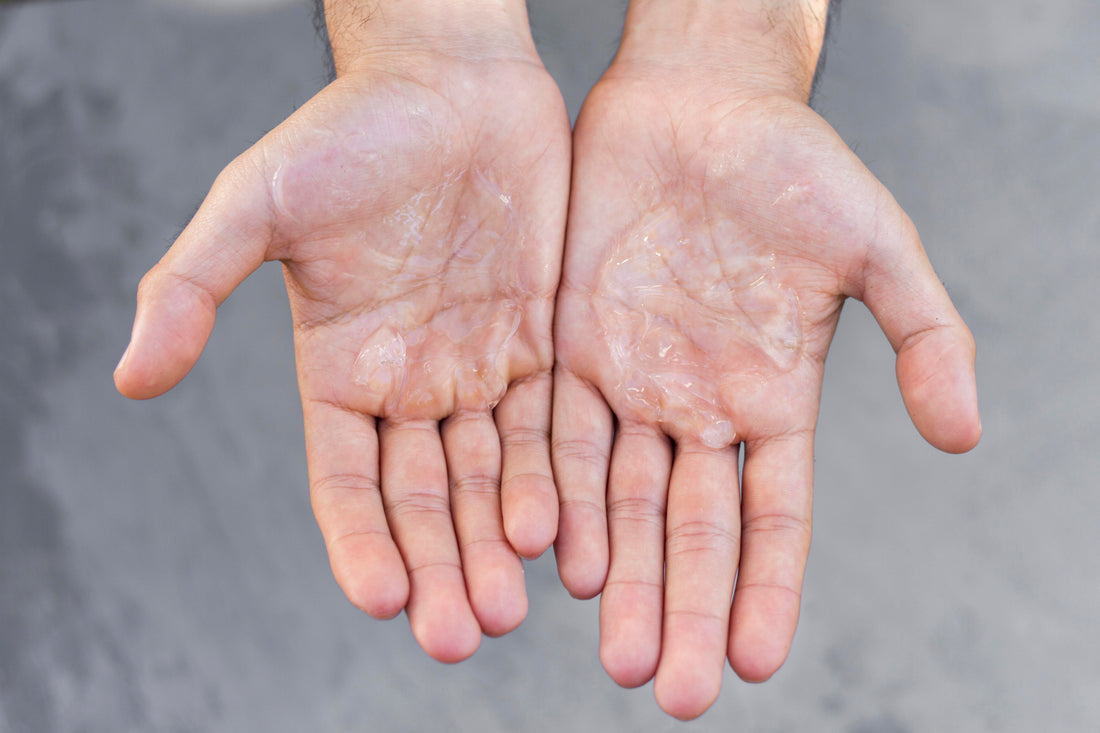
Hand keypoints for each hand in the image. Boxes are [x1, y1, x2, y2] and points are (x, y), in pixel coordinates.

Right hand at [114, 6, 570, 662]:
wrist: (453, 81)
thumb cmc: (349, 131)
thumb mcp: (259, 201)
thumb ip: (193, 285)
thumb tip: (129, 380)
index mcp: (338, 371)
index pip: (345, 481)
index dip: (360, 541)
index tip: (384, 599)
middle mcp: (409, 384)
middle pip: (424, 498)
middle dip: (441, 565)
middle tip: (462, 633)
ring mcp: (478, 367)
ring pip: (492, 476)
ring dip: (501, 542)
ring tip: (514, 604)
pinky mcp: (540, 343)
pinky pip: (552, 425)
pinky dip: (557, 480)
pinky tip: (567, 534)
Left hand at [551, 35, 980, 718]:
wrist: (696, 102)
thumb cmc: (794, 164)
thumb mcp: (875, 243)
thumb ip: (921, 334)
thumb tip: (962, 436)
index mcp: (774, 399)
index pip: (774, 518)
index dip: (768, 589)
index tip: (758, 661)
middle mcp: (698, 408)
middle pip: (691, 530)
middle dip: (685, 608)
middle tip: (671, 690)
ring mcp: (632, 384)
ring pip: (619, 500)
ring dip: (620, 576)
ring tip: (617, 650)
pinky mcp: (571, 349)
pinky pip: (559, 435)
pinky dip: (559, 497)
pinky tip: (561, 559)